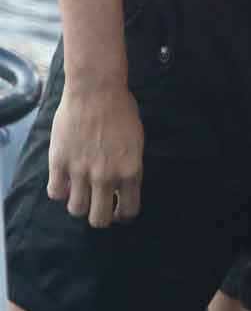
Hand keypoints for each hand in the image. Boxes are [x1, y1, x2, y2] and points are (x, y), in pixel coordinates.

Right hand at [47, 78, 143, 227]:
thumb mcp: (136, 141)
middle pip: (99, 220)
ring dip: (79, 203)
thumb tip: (122, 186)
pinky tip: (66, 180)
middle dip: (100, 216)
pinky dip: (60, 191)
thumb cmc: (121, 110)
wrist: (97, 90)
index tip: (119, 210)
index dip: (123, 215)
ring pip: (76, 210)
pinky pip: (55, 193)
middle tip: (99, 206)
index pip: (128, 211)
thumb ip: (128, 167)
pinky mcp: (59, 163)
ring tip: (82, 191)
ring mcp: (80, 171)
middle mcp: (106, 176)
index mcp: (130, 170)